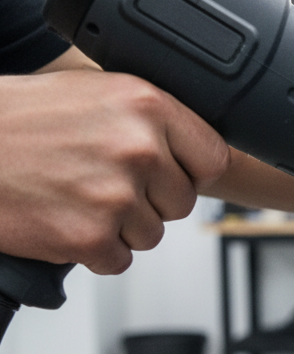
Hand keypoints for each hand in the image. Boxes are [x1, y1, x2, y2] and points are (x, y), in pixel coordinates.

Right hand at [0, 69, 229, 272]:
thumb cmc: (16, 119)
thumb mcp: (94, 94)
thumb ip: (149, 120)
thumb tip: (194, 151)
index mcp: (146, 104)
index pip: (213, 157)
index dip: (190, 171)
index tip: (169, 172)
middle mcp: (138, 148)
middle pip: (183, 202)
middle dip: (150, 201)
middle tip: (101, 182)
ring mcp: (116, 196)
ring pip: (152, 234)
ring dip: (120, 226)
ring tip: (76, 196)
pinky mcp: (91, 236)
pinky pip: (120, 259)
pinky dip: (94, 250)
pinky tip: (64, 218)